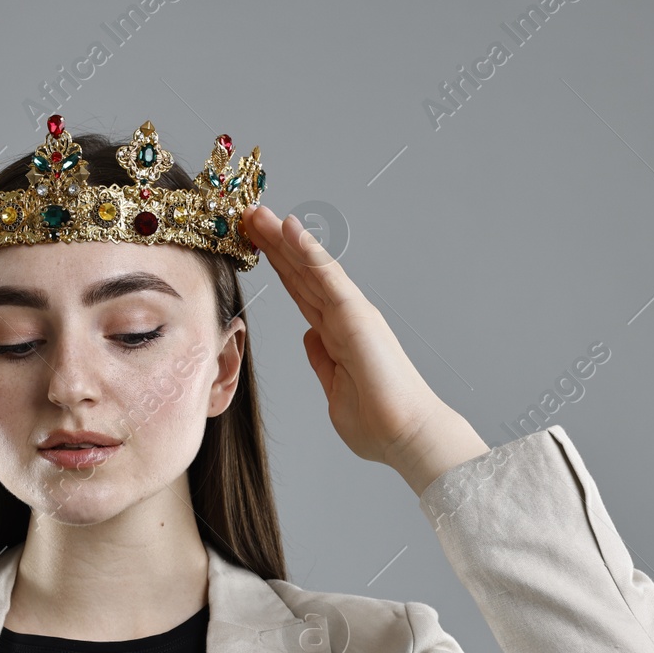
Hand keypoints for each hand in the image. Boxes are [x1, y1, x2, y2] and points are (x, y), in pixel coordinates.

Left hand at [240, 205, 487, 495]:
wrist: (405, 438)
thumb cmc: (377, 423)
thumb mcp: (335, 389)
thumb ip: (322, 360)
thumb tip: (310, 337)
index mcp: (337, 334)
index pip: (301, 293)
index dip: (279, 267)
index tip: (254, 244)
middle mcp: (345, 318)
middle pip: (302, 274)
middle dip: (275, 244)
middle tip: (248, 216)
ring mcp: (352, 314)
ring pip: (312, 268)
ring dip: (284, 239)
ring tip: (258, 214)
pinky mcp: (357, 317)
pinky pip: (329, 279)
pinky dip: (310, 252)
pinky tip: (290, 229)